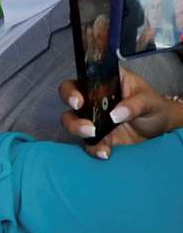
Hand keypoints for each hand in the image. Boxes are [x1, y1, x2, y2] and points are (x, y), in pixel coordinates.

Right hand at [61, 68, 179, 158]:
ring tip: (93, 136)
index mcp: (104, 82)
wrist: (163, 129)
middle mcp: (94, 98)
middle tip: (86, 126)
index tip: (78, 102)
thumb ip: (134, 105)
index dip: (72, 90)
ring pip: (72, 122)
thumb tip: (116, 113)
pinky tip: (105, 152)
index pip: (81, 81)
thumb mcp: (149, 101)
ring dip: (78, 130)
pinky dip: (93, 148)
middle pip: (70, 102)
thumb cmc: (155, 107)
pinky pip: (88, 142)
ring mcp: (94, 118)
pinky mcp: (99, 136)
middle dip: (72, 115)